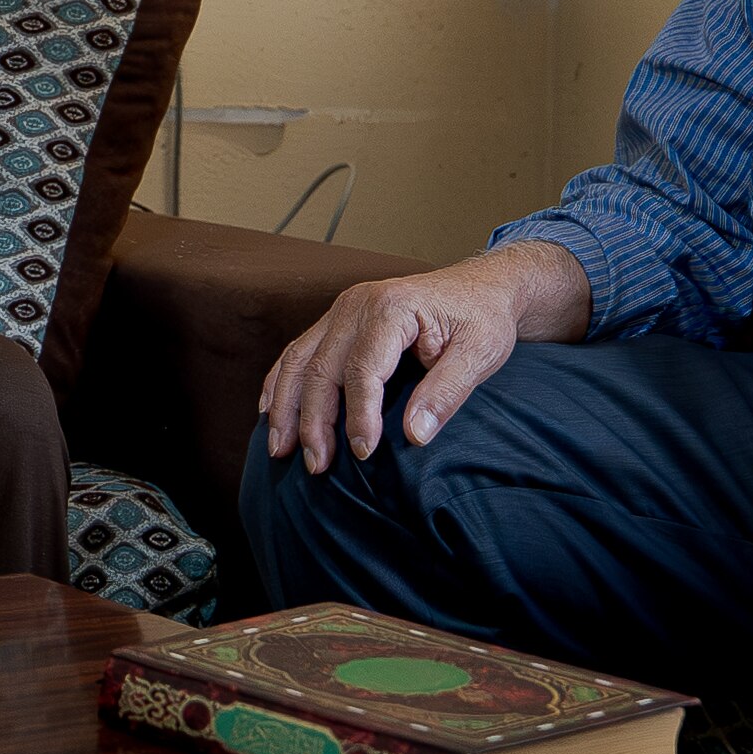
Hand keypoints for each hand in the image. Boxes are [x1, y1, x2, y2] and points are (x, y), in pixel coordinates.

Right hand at [258, 242, 590, 469]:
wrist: (482, 287)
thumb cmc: (482, 319)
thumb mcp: (480, 354)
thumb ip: (447, 393)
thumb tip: (414, 435)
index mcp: (392, 308)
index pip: (363, 370)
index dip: (359, 416)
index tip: (364, 454)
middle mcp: (357, 304)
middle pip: (321, 368)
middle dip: (313, 422)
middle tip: (318, 466)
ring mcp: (341, 310)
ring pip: (298, 360)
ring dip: (285, 407)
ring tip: (281, 450)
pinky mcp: (336, 320)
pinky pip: (297, 351)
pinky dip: (279, 383)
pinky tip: (269, 413)